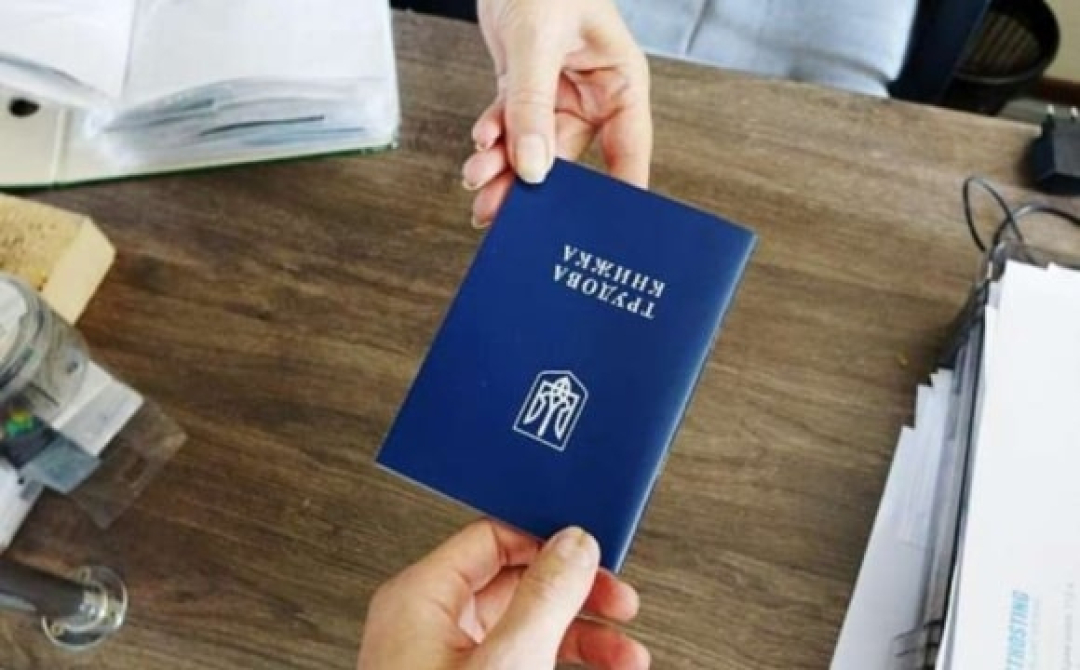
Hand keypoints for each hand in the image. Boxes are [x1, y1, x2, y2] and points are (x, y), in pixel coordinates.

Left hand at [357, 519, 649, 668]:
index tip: (594, 551)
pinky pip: (522, 661)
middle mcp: (430, 626)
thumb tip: (574, 545)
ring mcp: (446, 663)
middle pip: (517, 583)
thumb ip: (545, 596)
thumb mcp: (508, 660)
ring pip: (527, 626)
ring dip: (583, 636)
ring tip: (629, 653)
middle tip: (621, 602)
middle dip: (577, 595)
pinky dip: (565, 664)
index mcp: (421, 599)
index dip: (547, 540)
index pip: (491, 538)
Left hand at [463, 0, 652, 227]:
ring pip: (533, 150)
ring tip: (479, 184)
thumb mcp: (537, 40)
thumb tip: (533, 168)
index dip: (618, 194)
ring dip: (504, 169)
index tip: (597, 230)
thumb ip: (532, 105)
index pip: (629, 151)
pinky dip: (491, 139)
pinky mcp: (525, 90)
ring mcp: (558, 96)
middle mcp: (593, 96)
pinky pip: (509, 128)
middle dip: (534, 186)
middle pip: (569, 160)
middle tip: (503, 214)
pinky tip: (479, 144)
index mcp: (621, 83)